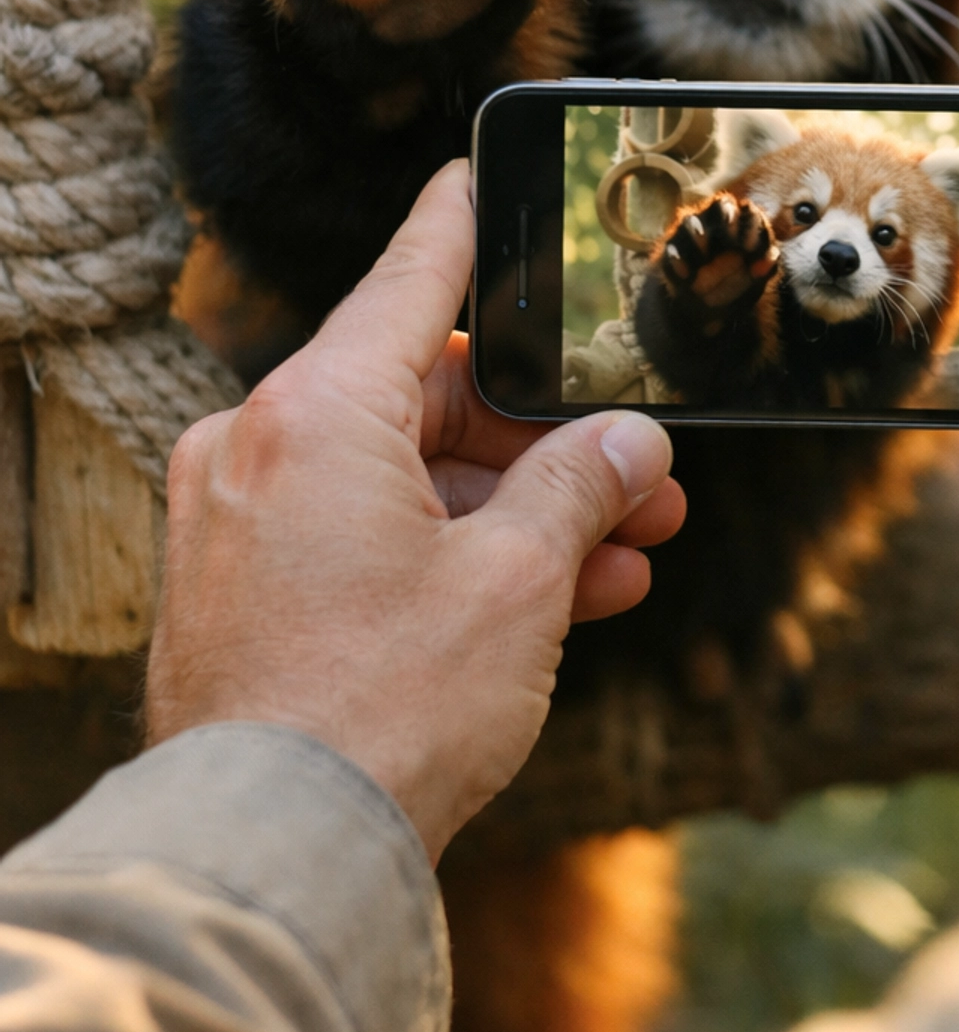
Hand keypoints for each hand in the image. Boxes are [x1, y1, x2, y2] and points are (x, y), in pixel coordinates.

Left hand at [147, 163, 684, 860]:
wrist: (273, 859)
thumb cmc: (384, 710)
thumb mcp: (518, 580)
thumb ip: (579, 487)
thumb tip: (627, 445)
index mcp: (312, 412)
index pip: (410, 280)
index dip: (462, 225)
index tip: (479, 172)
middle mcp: (257, 451)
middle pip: (425, 401)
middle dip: (546, 441)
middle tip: (643, 473)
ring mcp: (240, 527)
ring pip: (405, 483)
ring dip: (517, 512)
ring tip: (629, 553)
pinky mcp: (243, 597)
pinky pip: (365, 542)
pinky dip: (452, 558)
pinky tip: (561, 600)